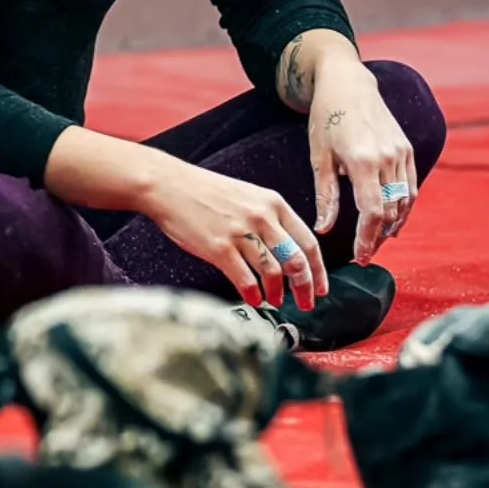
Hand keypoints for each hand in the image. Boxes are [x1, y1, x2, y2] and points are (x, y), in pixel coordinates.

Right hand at [146, 159, 328, 310]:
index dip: (318, 270)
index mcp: (273, 203)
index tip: (320, 286)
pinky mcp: (219, 248)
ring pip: (273, 272)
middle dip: (304, 288)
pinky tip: (253, 298)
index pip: (308, 242)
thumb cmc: (203, 191)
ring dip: (276, 293)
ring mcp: (241, 233)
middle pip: (296, 261)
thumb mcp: (247, 196)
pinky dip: (253, 294)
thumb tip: (284, 251)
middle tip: (305, 302)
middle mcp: (262, 217)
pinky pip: (245, 279)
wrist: (169, 185)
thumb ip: (268, 219)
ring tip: (274, 300)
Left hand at [309, 65, 416, 263]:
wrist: (348, 84)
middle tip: (364, 253)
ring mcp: (402, 152)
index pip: (373, 212)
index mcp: (363, 161)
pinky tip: (391, 219)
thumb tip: (324, 229)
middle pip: (392, 211)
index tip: (360, 257)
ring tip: (376, 240)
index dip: (368, 239)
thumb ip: (326, 195)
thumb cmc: (326, 119)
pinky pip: (411, 186)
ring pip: (405, 201)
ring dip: (393, 224)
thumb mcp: (319, 156)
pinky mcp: (407, 149)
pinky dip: (404, 206)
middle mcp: (388, 158)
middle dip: (379, 236)